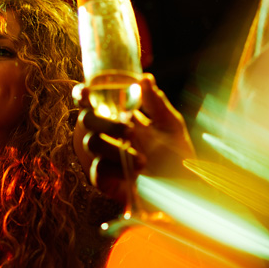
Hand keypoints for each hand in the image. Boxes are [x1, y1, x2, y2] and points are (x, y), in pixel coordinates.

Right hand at [77, 73, 194, 201]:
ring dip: (113, 146)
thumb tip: (144, 78)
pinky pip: (96, 170)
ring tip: (142, 158)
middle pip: (86, 120)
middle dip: (104, 121)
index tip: (86, 90)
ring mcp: (104, 159)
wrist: (185, 189)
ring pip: (90, 143)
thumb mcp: (170, 125)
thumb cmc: (177, 156)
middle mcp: (108, 137)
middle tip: (130, 129)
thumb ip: (156, 102)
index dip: (83, 95)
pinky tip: (134, 170)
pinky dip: (114, 167)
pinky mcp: (105, 181)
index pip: (92, 103)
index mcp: (119, 119)